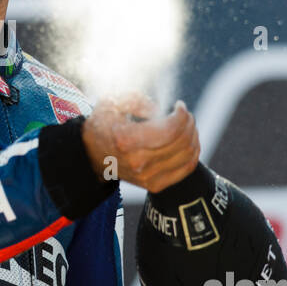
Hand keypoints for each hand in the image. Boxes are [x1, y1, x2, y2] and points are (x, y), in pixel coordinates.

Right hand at [82, 95, 200, 191]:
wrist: (93, 156)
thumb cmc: (104, 125)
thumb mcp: (112, 102)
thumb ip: (137, 100)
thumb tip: (159, 110)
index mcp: (126, 140)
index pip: (170, 129)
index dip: (181, 115)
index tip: (179, 106)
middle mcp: (138, 161)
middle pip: (181, 141)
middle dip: (189, 123)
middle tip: (184, 114)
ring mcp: (147, 176)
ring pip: (187, 155)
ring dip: (193, 136)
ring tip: (186, 126)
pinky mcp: (154, 185)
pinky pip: (186, 169)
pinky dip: (193, 153)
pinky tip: (189, 141)